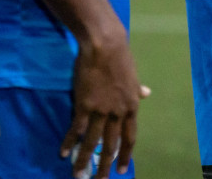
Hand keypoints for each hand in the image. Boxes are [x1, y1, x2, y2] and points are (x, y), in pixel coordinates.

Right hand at [61, 27, 140, 177]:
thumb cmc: (120, 57)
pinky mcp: (84, 105)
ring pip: (93, 142)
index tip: (122, 169)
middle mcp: (118, 112)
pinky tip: (64, 153)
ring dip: (85, 161)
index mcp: (132, 106)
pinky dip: (70, 142)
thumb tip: (147, 93)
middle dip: (106, 165)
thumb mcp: (133, 76)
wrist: (105, 46)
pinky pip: (76, 129)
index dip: (126, 155)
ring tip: (79, 175)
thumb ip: (137, 89)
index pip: (130, 138)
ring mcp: (101, 110)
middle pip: (112, 145)